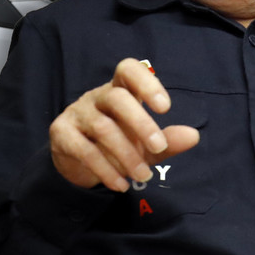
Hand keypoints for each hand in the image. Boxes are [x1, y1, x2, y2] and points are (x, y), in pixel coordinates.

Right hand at [49, 58, 199, 191]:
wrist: (77, 163)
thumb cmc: (117, 145)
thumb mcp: (145, 144)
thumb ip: (167, 140)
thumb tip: (193, 136)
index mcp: (119, 90)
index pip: (128, 70)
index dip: (146, 83)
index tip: (165, 108)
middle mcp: (96, 97)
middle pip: (117, 98)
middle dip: (141, 123)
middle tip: (159, 147)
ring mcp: (77, 113)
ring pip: (102, 127)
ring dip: (126, 154)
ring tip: (143, 175)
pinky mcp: (61, 133)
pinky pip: (83, 150)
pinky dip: (105, 169)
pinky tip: (121, 184)